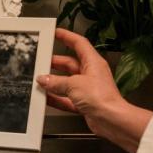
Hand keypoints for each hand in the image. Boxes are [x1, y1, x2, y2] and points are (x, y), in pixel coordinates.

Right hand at [37, 28, 152, 152]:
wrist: (112, 120)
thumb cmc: (101, 98)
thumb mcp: (74, 85)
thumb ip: (56, 82)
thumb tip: (44, 79)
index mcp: (93, 62)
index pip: (78, 43)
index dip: (66, 36)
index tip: (55, 32)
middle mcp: (91, 74)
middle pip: (69, 63)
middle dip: (54, 62)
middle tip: (41, 61)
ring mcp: (88, 89)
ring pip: (67, 82)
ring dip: (54, 82)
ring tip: (40, 80)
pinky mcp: (85, 103)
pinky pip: (67, 98)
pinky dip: (56, 98)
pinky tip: (46, 98)